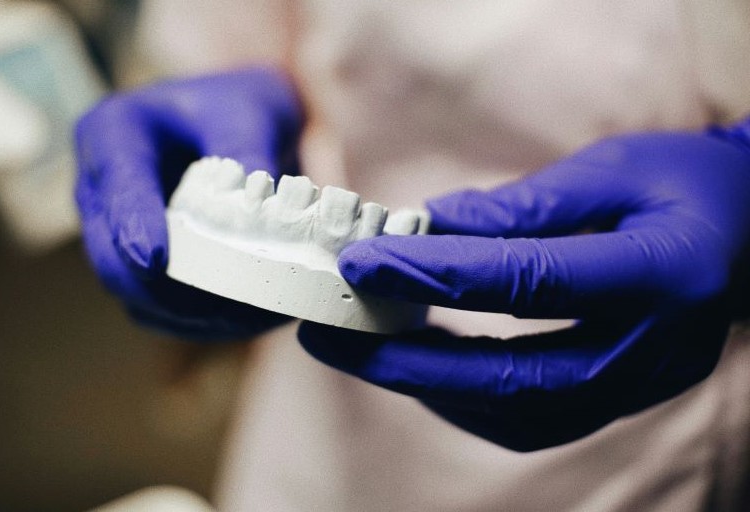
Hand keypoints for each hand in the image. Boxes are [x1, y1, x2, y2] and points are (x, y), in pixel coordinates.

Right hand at [75, 68, 303, 338]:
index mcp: (113, 134)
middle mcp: (100, 188)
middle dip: (163, 291)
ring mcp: (113, 231)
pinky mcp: (138, 263)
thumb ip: (249, 148)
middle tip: (226, 307)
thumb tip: (260, 204)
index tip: (153, 260)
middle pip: (109, 257)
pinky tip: (244, 321)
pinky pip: (155, 308)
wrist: (238, 124)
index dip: (132, 226)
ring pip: (132, 294)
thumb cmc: (239, 108)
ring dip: (186, 317)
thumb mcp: (250, 111)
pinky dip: (196, 323)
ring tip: (249, 320)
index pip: (116, 186)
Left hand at [299, 129, 749, 449]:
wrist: (747, 236)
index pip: (528, 281)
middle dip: (406, 359)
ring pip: (515, 413)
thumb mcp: (612, 169)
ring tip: (361, 350)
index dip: (437, 275)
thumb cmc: (686, 186)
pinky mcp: (617, 398)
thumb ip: (524, 204)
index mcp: (660, 272)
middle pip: (511, 376)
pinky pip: (529, 421)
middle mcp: (650, 347)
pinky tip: (420, 370)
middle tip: (329, 335)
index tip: (362, 262)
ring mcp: (636, 385)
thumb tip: (432, 223)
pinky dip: (463, 401)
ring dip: (426, 385)